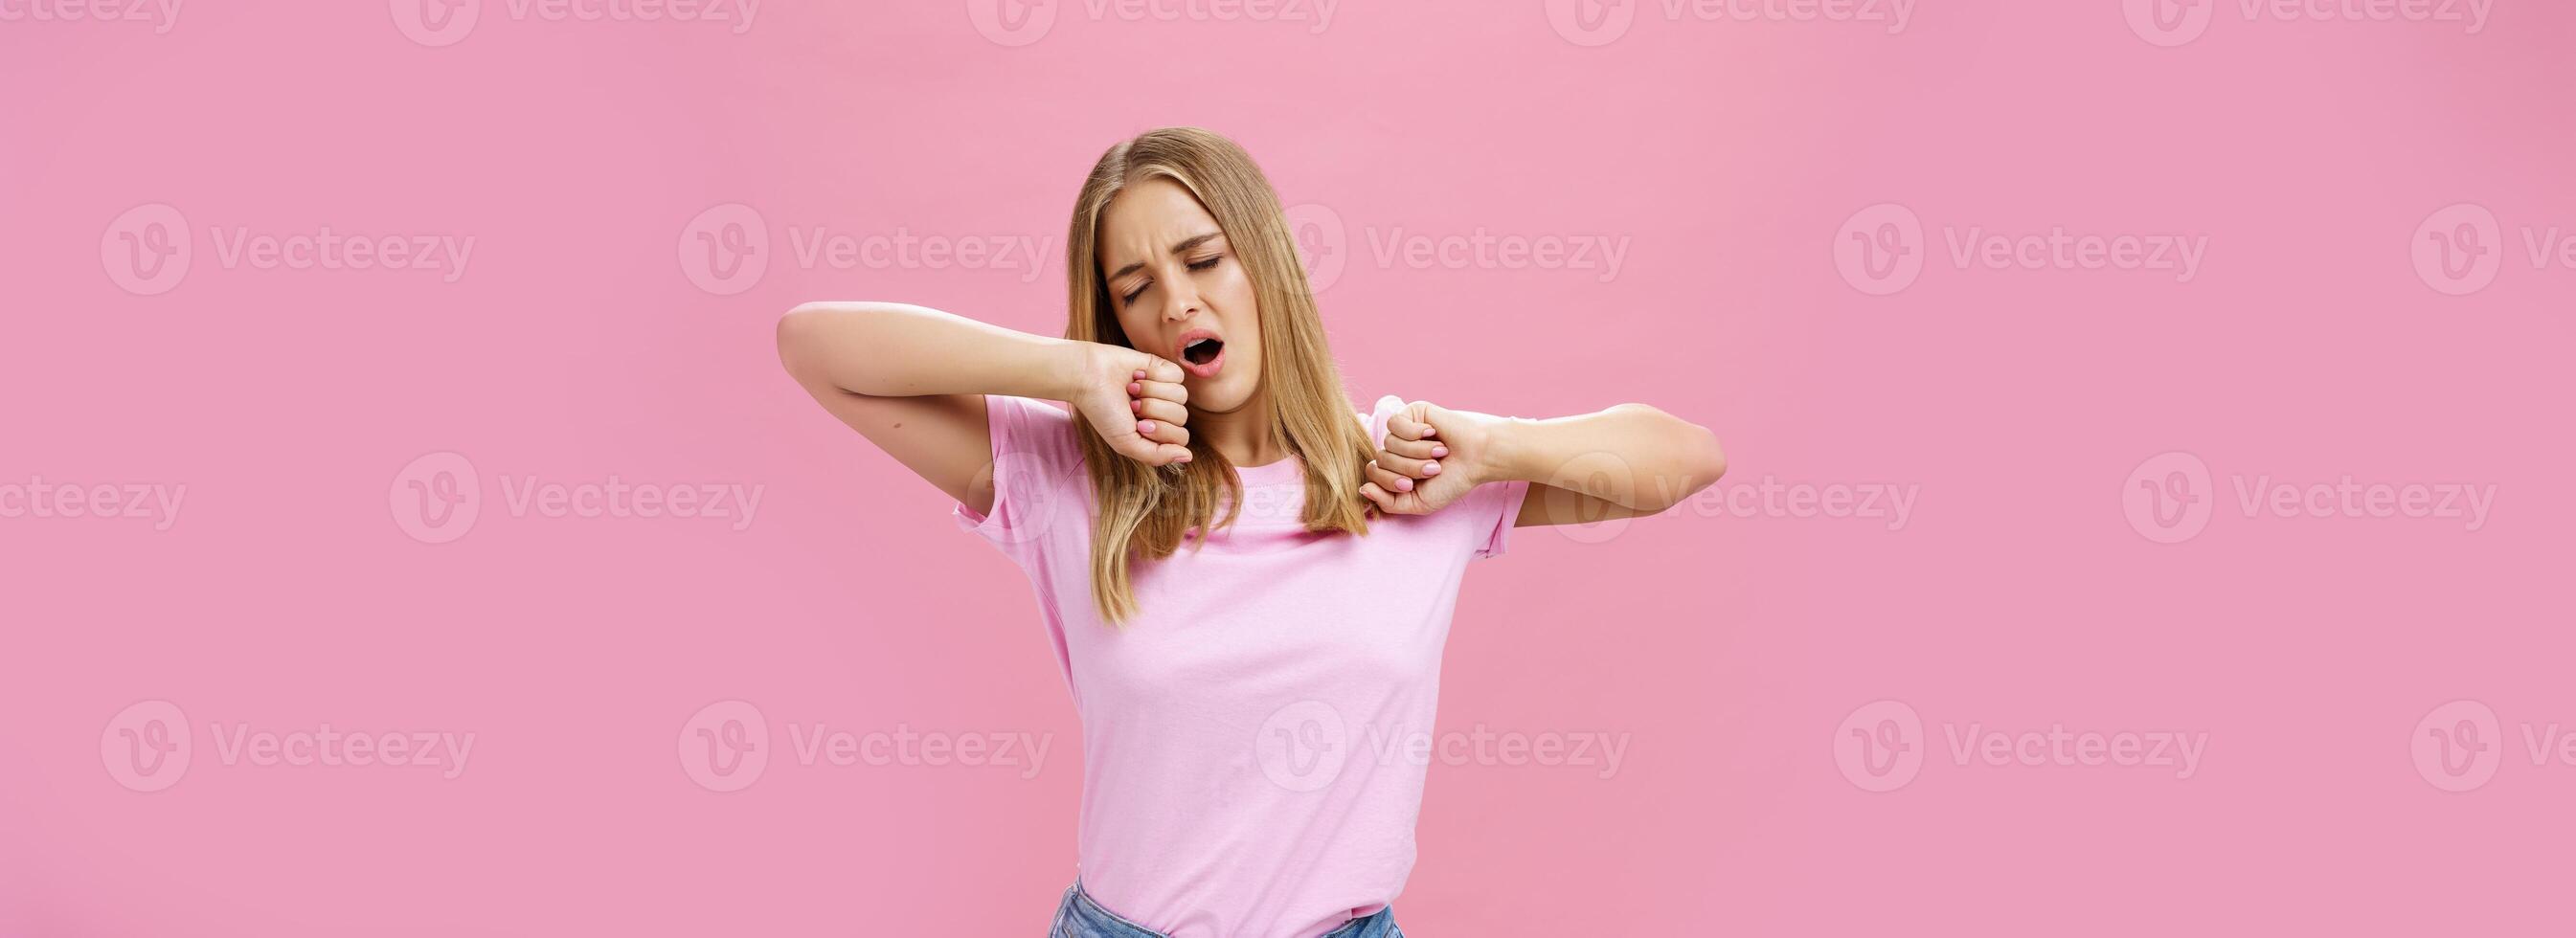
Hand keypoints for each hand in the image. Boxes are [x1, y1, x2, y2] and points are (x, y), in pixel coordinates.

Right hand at [1071, 345, 1192, 466]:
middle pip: (1181, 416)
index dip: (1161, 431)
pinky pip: (1177, 376)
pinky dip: (1155, 375)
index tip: (1138, 424)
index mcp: (1156, 432)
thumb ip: (1157, 455)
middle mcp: (1162, 412)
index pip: (1181, 437)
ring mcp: (1164, 390)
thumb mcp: (1126, 443)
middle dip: (1154, 410)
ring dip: (1152, 392)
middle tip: (1132, 405)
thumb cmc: (1103, 411)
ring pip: (1181, 396)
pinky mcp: (1163, 368)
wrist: (1089, 377)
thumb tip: (1188, 457)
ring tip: (1132, 389)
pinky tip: (1138, 375)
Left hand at [1361, 400, 1493, 514]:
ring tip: (1439, 453)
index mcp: (1396, 470)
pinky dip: (1416, 434)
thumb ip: (1388, 503)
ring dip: (1417, 452)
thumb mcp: (1418, 503)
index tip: (1412, 484)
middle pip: (1381, 459)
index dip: (1389, 481)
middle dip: (1408, 468)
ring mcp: (1403, 431)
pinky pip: (1396, 424)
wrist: (1478, 458)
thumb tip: (1362, 489)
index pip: (1372, 474)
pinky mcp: (1411, 413)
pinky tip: (1434, 434)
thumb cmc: (1452, 481)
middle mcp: (1397, 450)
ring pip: (1389, 443)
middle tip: (1433, 468)